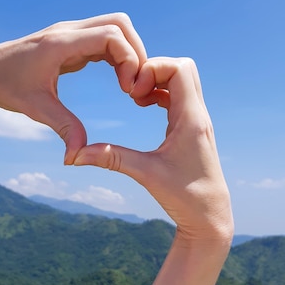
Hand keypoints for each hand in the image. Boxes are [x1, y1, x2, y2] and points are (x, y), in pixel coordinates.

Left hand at [0, 13, 145, 162]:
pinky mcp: (71, 42)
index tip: (127, 89)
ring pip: (115, 28)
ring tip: (129, 84)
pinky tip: (118, 80)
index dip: (129, 59)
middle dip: (135, 51)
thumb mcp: (36, 109)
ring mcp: (71, 33)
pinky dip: (118, 56)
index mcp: (61, 42)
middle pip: (119, 23)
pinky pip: (104, 40)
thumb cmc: (6, 87)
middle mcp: (69, 31)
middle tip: (135, 84)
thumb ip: (63, 128)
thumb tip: (76, 157)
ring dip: (128, 52)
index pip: (111, 35)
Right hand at [73, 57, 232, 242]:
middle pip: (182, 67)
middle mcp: (199, 115)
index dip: (152, 69)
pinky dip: (161, 93)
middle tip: (134, 92)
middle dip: (153, 70)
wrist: (209, 217)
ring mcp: (197, 120)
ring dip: (157, 81)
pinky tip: (144, 107)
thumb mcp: (145, 174)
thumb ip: (112, 159)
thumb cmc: (185, 197)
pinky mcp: (192, 128)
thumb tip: (75, 155)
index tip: (133, 93)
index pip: (179, 68)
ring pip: (182, 80)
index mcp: (191, 119)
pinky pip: (179, 96)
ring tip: (137, 100)